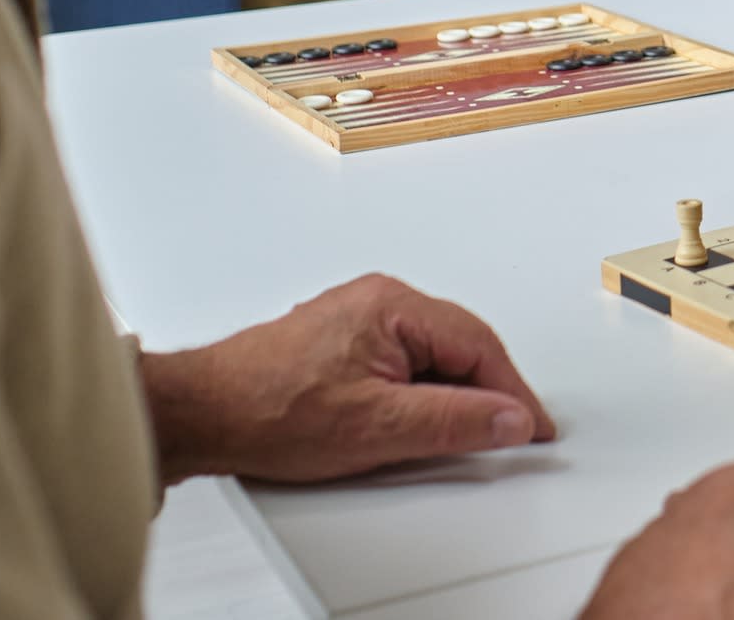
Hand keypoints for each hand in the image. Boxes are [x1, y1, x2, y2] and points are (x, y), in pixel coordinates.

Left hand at [139, 274, 556, 484]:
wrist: (202, 414)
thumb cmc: (269, 409)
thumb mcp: (379, 426)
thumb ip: (455, 420)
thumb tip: (508, 417)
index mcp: (394, 305)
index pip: (479, 346)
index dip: (512, 392)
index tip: (531, 427)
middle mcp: (378, 300)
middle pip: (459, 344)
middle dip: (489, 390)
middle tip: (510, 432)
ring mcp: (358, 318)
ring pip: (432, 353)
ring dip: (455, 390)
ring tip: (466, 432)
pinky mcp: (342, 341)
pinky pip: (405, 359)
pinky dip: (424, 389)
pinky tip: (419, 419)